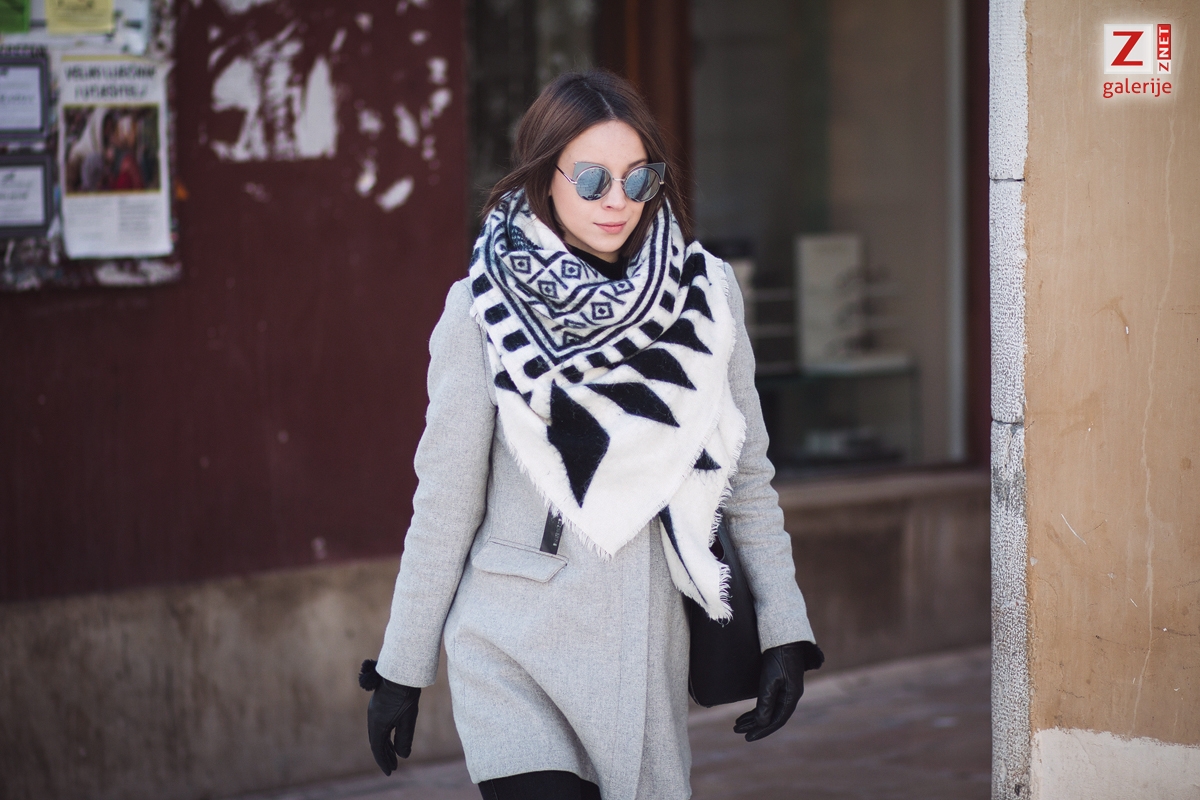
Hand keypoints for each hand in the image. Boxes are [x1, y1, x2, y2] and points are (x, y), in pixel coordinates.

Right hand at [359, 659, 421, 774]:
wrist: (401, 672)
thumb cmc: (405, 694)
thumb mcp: (408, 718)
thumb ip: (404, 738)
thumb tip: (403, 755)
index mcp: (377, 723)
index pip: (378, 748)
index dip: (383, 761)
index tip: (390, 772)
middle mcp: (373, 718)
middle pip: (377, 742)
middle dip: (384, 755)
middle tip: (392, 767)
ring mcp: (375, 711)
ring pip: (378, 733)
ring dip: (385, 746)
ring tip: (393, 756)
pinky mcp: (380, 705)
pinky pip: (380, 725)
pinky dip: (385, 735)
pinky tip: (392, 737)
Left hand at [733, 641, 823, 741]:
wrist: (783, 637)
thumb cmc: (777, 657)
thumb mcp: (770, 680)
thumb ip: (766, 702)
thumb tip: (761, 723)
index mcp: (791, 697)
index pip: (776, 720)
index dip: (762, 730)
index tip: (747, 737)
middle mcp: (790, 696)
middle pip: (771, 717)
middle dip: (754, 725)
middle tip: (737, 731)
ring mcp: (785, 690)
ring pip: (769, 710)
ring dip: (753, 718)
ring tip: (737, 724)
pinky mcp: (779, 683)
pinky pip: (768, 701)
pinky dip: (757, 709)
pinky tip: (747, 713)